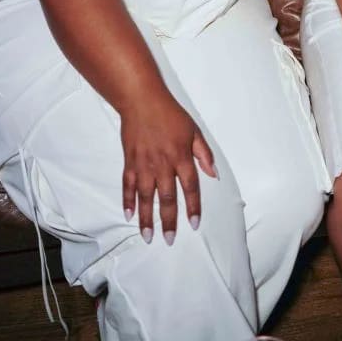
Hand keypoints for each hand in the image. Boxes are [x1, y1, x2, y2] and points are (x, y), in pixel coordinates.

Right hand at [120, 88, 216, 243]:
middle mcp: (162, 164)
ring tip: (148, 236)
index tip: (194, 224)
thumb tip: (214, 174)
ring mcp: (143, 164)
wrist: (141, 100)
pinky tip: (129, 215)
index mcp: (181, 156)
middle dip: (168, 221)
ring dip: (147, 218)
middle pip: (166, 197)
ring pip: (145, 196)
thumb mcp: (194, 130)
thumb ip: (204, 153)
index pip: (190, 187)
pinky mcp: (129, 161)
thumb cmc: (170, 114)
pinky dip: (127, 200)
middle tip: (169, 239)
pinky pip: (127, 185)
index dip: (192, 206)